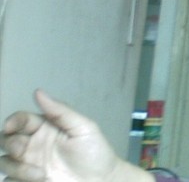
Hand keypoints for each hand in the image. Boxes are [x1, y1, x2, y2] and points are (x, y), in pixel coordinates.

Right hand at [0, 89, 153, 181]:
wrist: (101, 180)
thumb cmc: (95, 152)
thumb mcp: (83, 127)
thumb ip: (60, 111)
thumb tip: (38, 92)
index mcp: (45, 128)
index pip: (22, 120)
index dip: (13, 120)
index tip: (11, 126)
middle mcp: (34, 145)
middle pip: (7, 139)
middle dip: (10, 144)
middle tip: (22, 151)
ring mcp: (30, 164)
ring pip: (5, 161)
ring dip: (17, 167)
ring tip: (40, 174)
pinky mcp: (28, 181)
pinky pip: (10, 180)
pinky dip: (18, 179)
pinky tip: (40, 180)